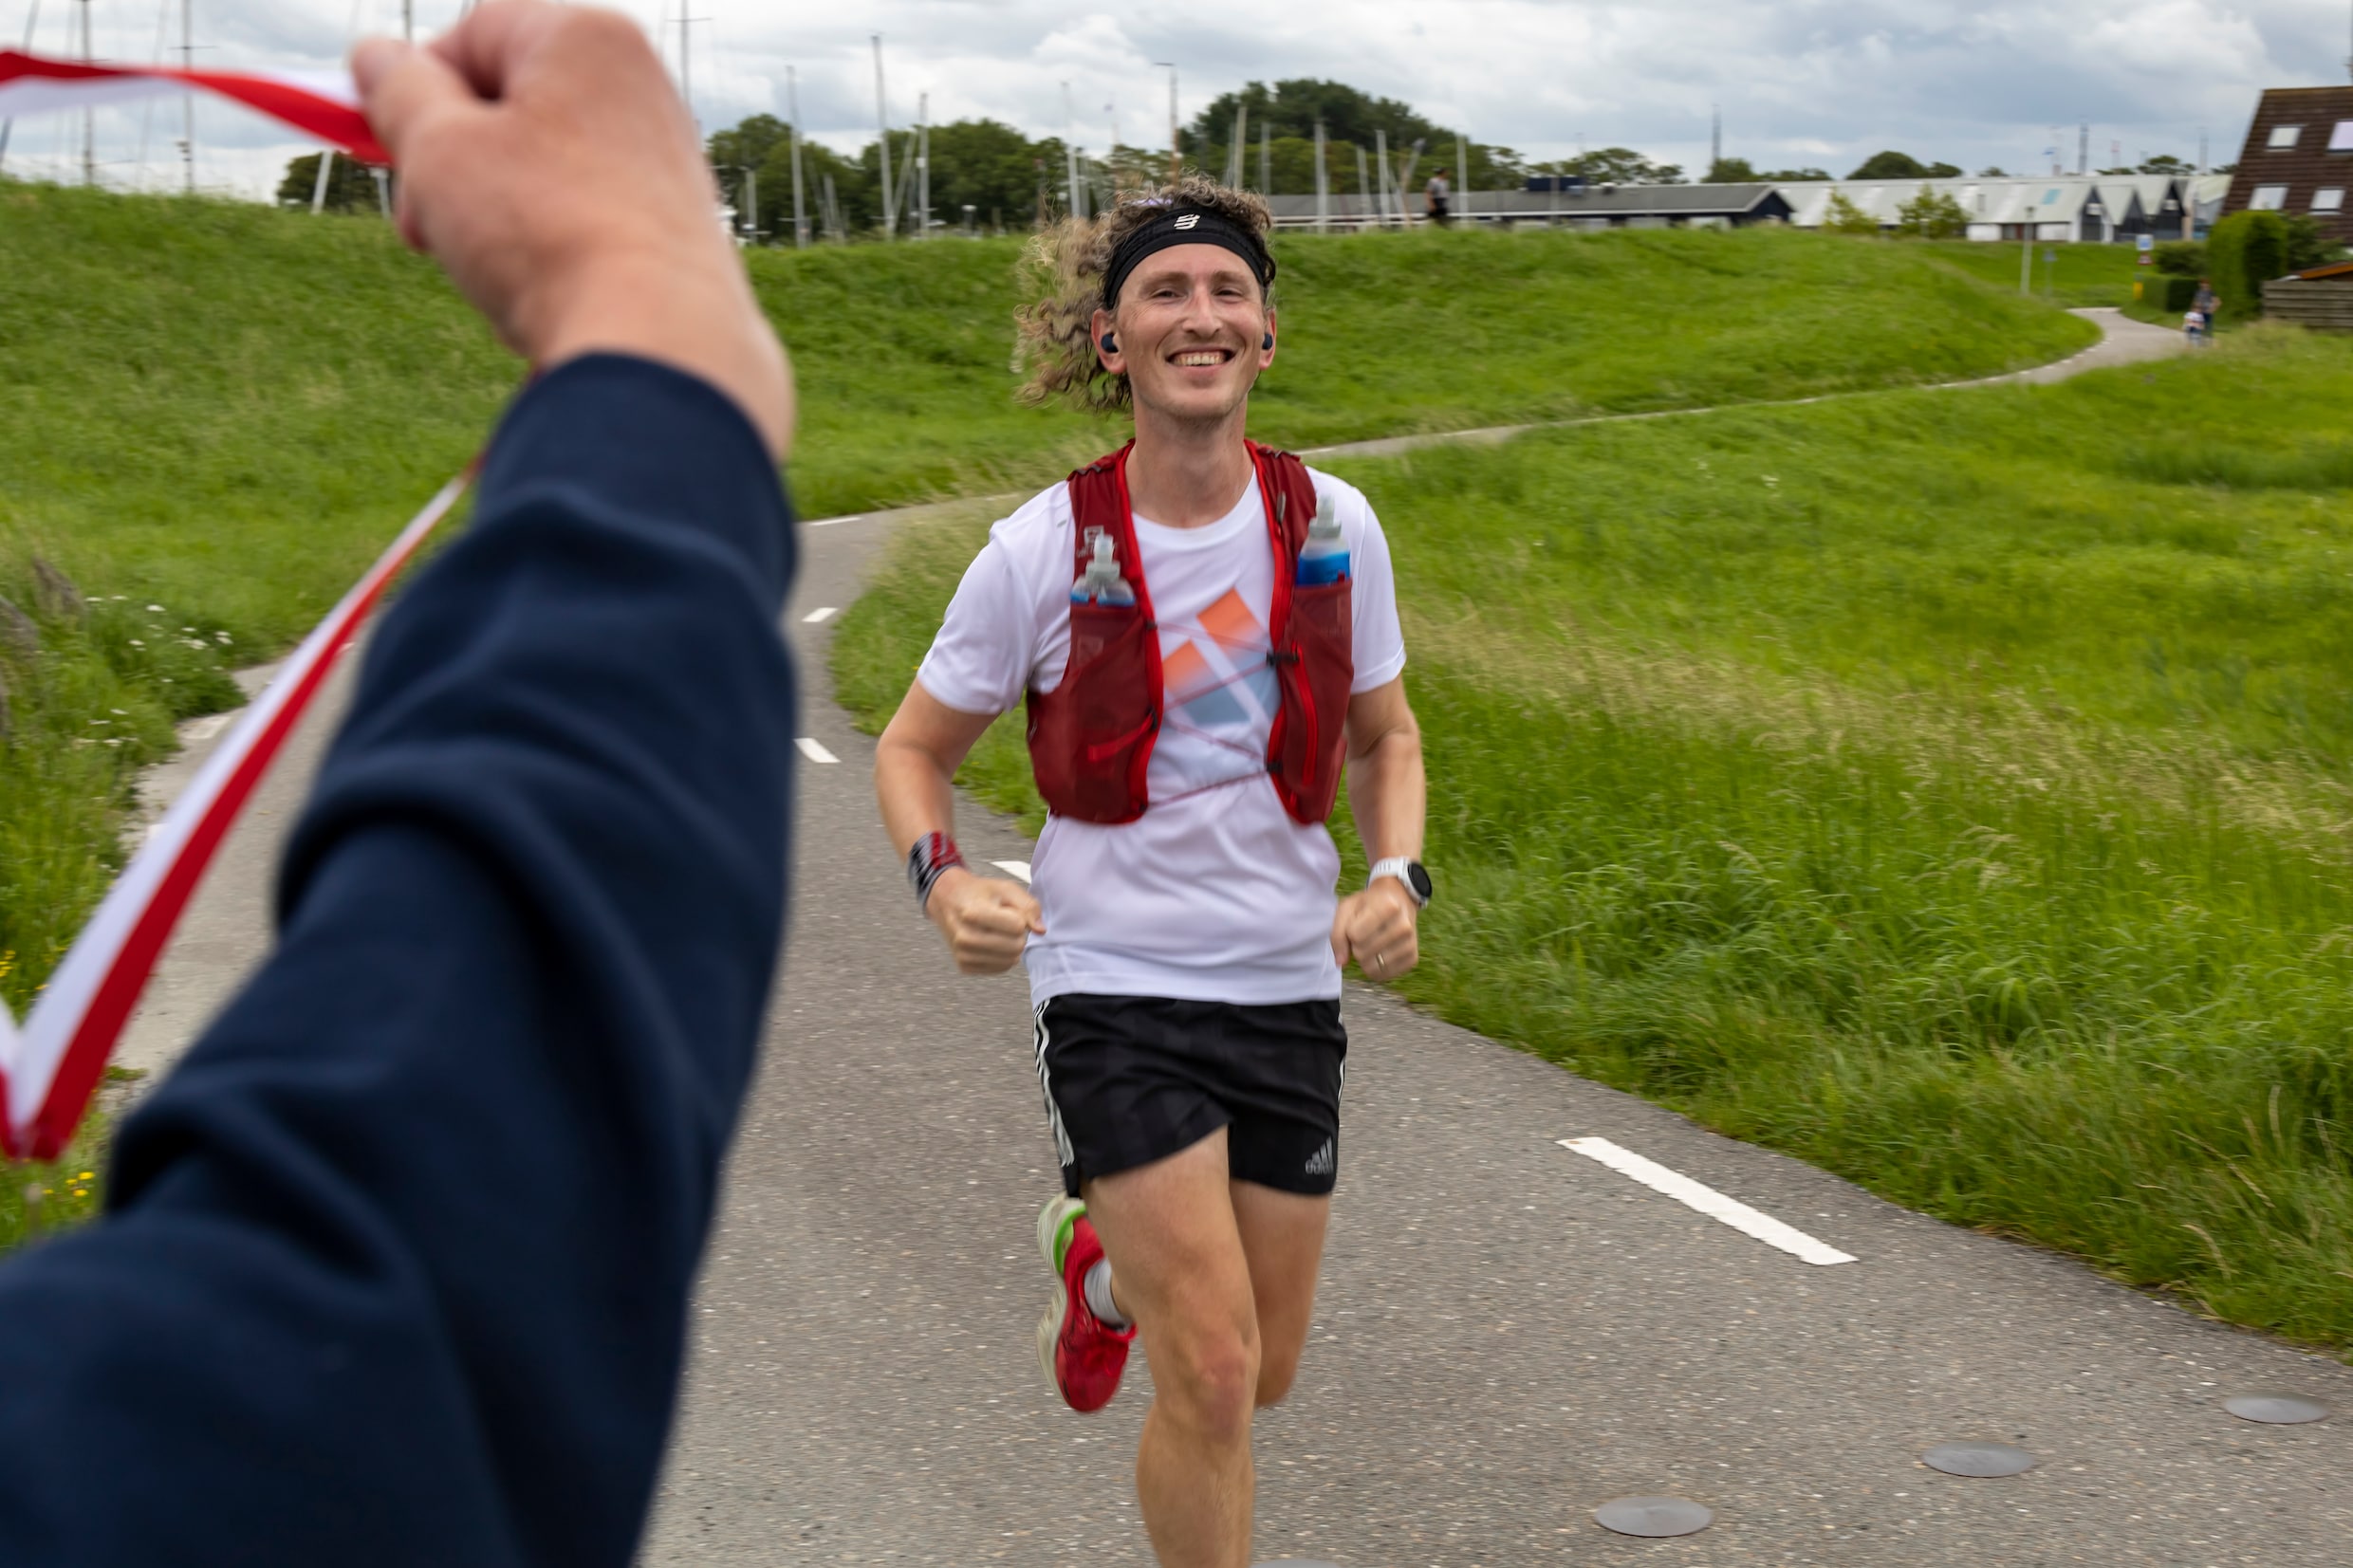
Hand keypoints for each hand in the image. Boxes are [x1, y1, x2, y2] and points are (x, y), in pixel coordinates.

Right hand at [352, 0, 792, 456]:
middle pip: (508, 108)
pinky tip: (546, 303)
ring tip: (495, 277)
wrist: (660, 348)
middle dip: (451, 168)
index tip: (386, 148)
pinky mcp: (676, 228)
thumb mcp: (439, 150)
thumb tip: (376, 58)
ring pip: (539, 175)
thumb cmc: (546, 234)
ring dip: (492, 223)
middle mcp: (641, 86)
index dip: (415, 88)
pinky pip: (582, 225)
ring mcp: (665, 159)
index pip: (472, 34)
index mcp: (586, 36)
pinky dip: (548, 257)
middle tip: (423, 230)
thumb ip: (398, 93)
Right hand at [926, 869, 1045, 974]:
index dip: (1020, 918)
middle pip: (1016, 946)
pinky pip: (1001, 968)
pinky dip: (1003, 957)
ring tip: (998, 931)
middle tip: (1006, 923)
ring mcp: (962, 954)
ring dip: (1012, 946)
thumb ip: (1029, 906)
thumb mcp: (1006, 888)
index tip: (1009, 911)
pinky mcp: (964, 966)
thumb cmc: (980, 893)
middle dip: (1018, 934)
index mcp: (974, 913)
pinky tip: (993, 942)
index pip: (1018, 926)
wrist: (948, 900)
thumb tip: (1040, 931)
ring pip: (1010, 960)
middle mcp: (965, 937)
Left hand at [1332, 877, 1418, 980]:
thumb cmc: (1368, 905)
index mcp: (1387, 906)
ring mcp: (1410, 943)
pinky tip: (1379, 954)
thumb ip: (1338, 934)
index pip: (1355, 936)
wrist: (1398, 902)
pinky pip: (1384, 976)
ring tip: (1371, 944)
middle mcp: (1404, 925)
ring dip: (1364, 960)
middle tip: (1363, 935)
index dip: (1349, 933)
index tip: (1356, 924)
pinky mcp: (1413, 958)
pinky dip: (1375, 969)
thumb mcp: (1347, 909)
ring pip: (1373, 967)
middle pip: (1362, 953)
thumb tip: (1341, 963)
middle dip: (1355, 948)